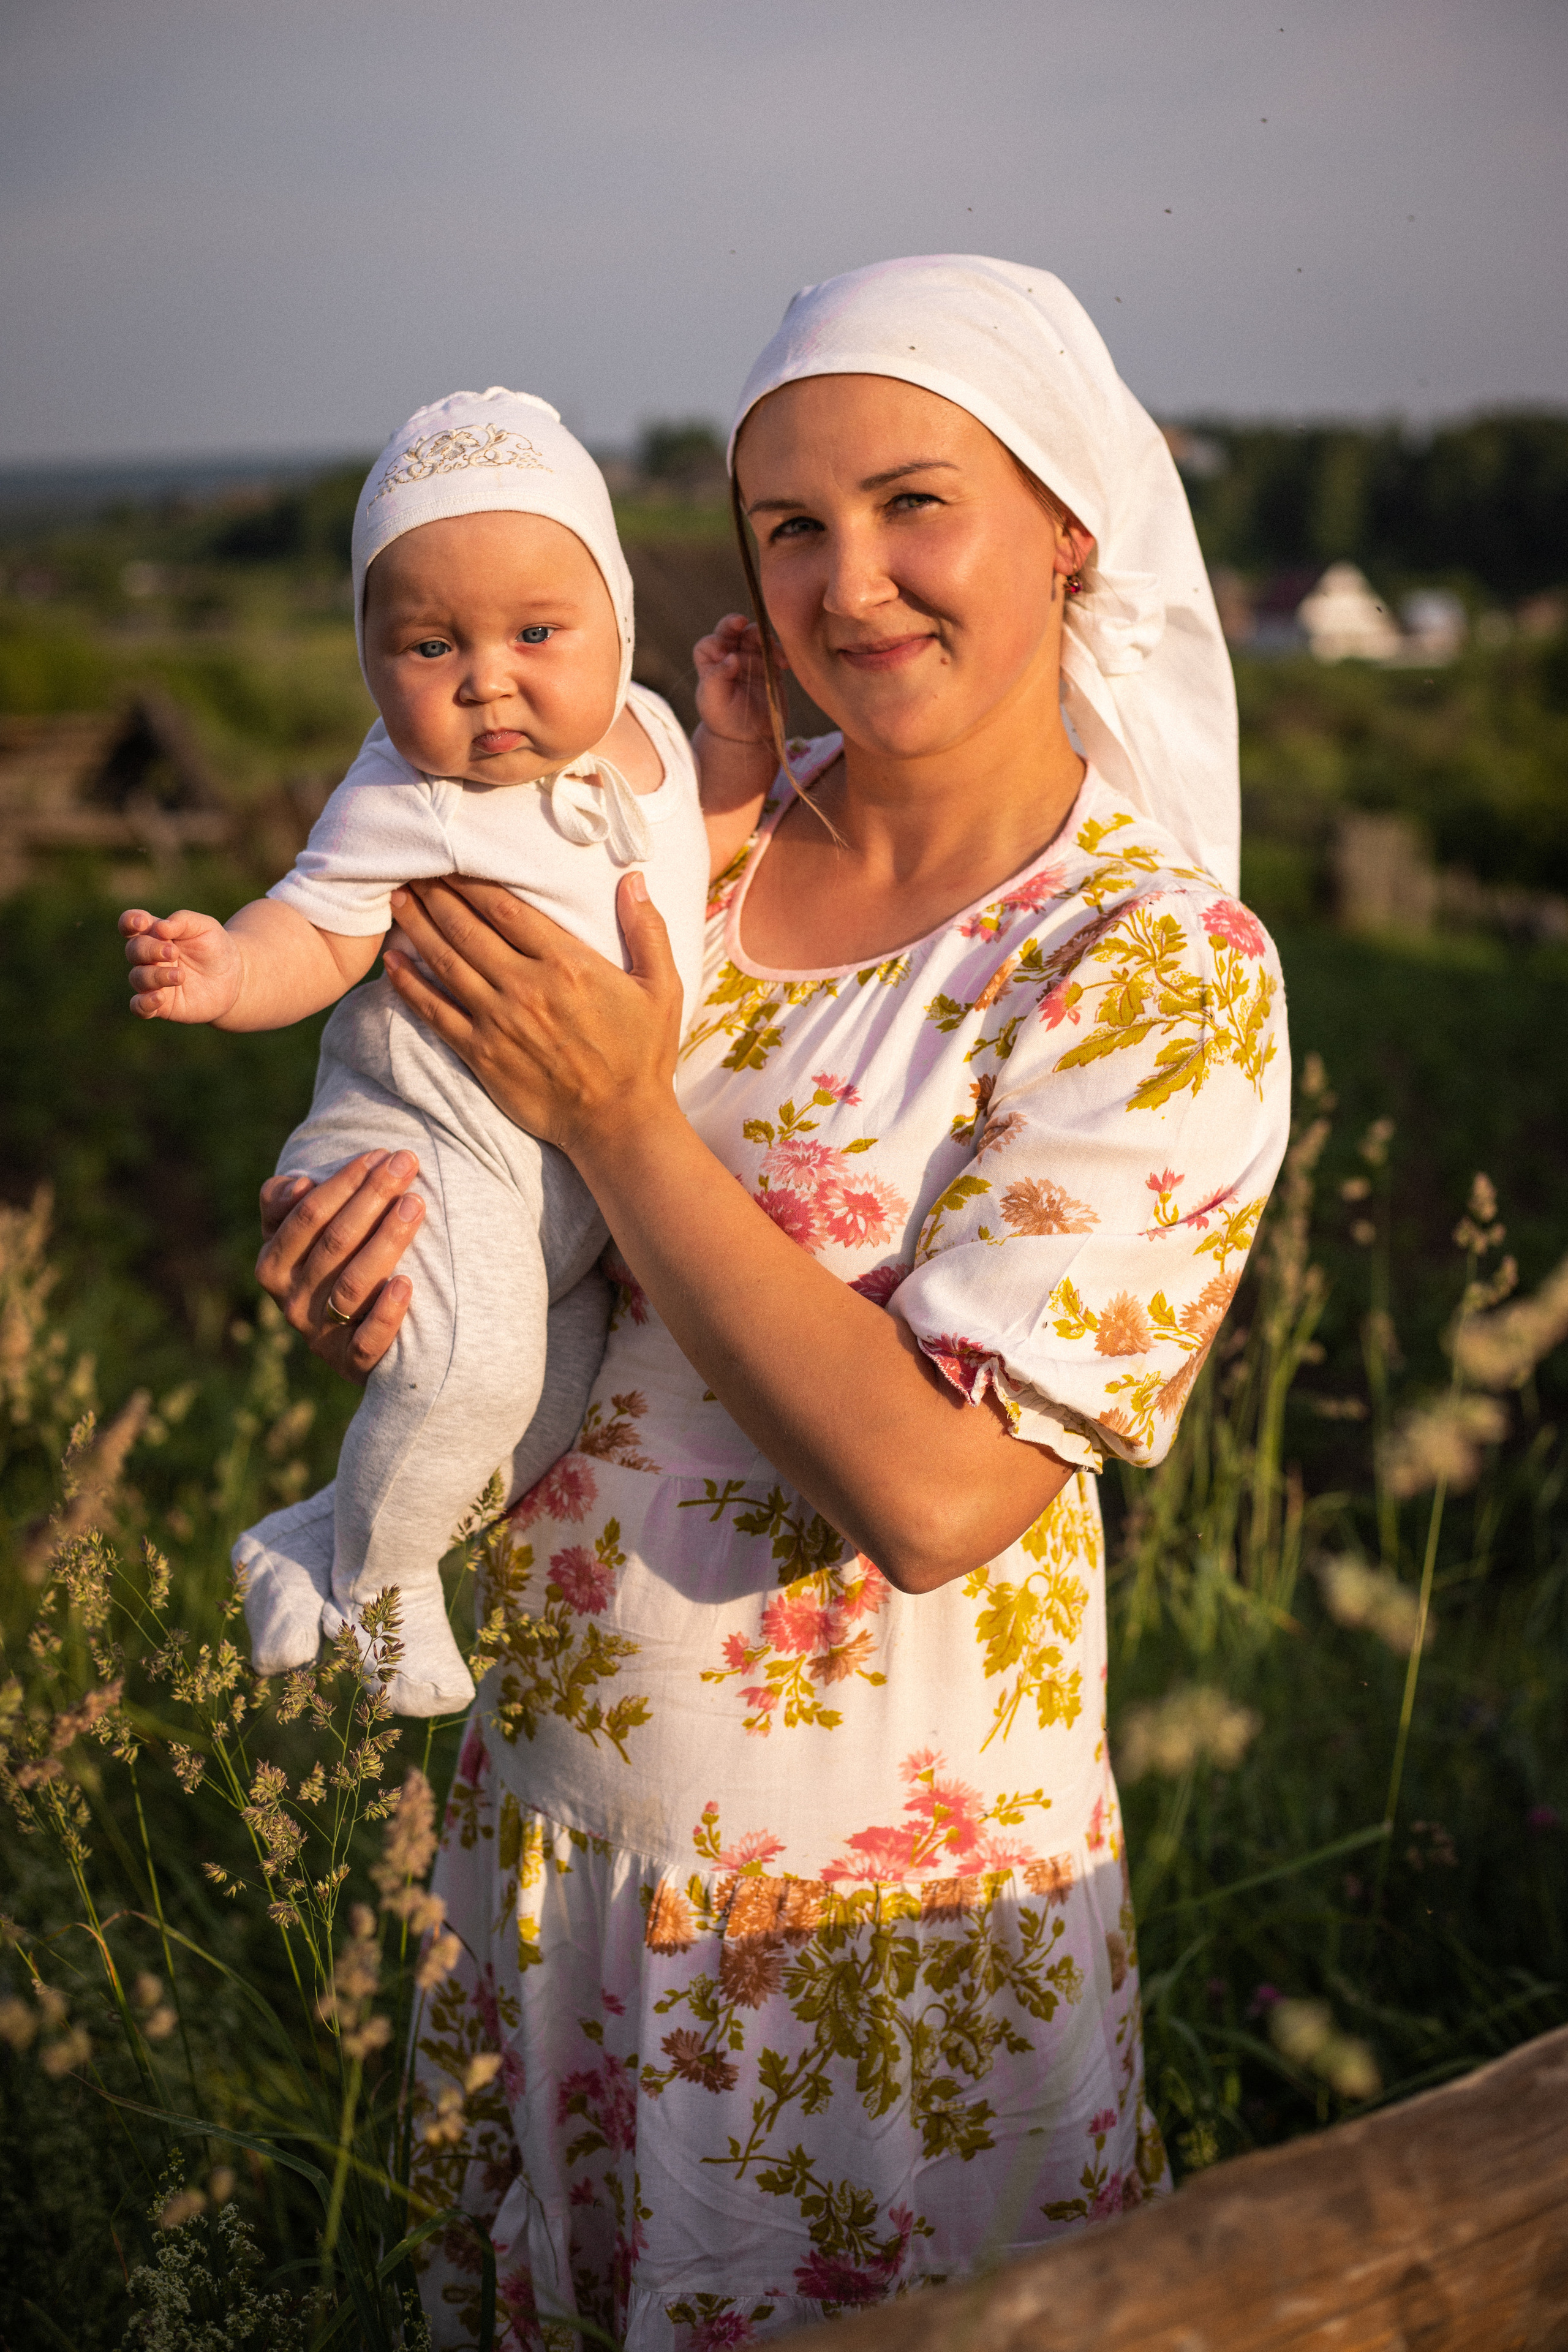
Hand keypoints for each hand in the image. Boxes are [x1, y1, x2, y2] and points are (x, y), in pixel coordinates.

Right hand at [120, 907, 243, 1023]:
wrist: (233, 979)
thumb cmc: (215, 948)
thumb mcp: (205, 927)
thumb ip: (182, 921)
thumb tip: (160, 927)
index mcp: (155, 934)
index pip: (130, 926)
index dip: (129, 922)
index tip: (142, 922)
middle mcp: (149, 958)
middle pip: (133, 951)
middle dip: (149, 950)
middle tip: (174, 952)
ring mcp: (153, 982)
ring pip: (137, 977)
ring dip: (156, 975)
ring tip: (180, 976)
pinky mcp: (161, 1005)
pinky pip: (139, 1007)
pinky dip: (143, 1003)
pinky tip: (159, 998)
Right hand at [256, 1150, 425, 1382]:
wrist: (352, 1336)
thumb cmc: (331, 1263)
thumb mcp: (300, 1233)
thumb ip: (284, 1202)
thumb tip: (297, 1184)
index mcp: (272, 1265)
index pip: (307, 1214)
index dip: (344, 1181)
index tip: (380, 1154)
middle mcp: (290, 1302)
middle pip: (335, 1242)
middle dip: (373, 1197)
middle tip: (407, 1164)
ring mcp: (320, 1336)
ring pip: (353, 1284)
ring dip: (387, 1240)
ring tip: (416, 1204)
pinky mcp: (351, 1365)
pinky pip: (367, 1342)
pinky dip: (386, 1313)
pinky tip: (407, 1283)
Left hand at [381, 873, 683, 1167]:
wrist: (619, 1122)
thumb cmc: (644, 1055)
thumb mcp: (662, 987)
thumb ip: (647, 930)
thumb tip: (633, 879)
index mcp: (567, 963)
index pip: (506, 908)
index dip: (473, 881)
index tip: (452, 862)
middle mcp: (526, 986)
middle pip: (467, 928)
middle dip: (436, 895)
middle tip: (412, 871)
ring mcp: (498, 1020)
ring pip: (445, 962)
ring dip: (416, 928)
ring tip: (396, 901)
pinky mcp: (481, 1054)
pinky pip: (435, 1012)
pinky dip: (409, 985)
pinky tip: (391, 963)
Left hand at [693, 612, 780, 746]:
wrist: (751, 737)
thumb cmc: (727, 721)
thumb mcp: (715, 703)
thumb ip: (717, 679)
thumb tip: (731, 656)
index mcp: (711, 666)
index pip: (709, 645)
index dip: (715, 643)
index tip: (724, 653)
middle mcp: (729, 658)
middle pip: (730, 631)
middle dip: (734, 623)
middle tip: (740, 622)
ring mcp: (751, 660)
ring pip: (754, 636)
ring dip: (761, 636)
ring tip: (770, 647)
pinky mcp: (770, 667)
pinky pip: (776, 651)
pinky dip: (781, 653)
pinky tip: (784, 664)